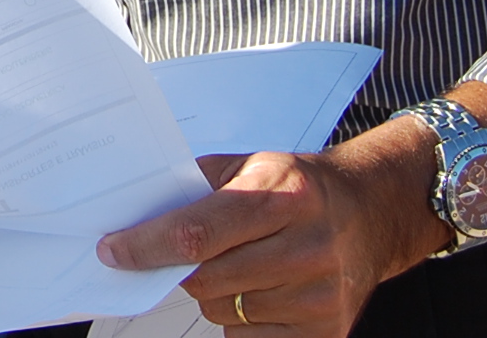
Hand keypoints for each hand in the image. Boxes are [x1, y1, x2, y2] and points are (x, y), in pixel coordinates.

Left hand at [97, 128, 446, 336]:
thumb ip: (196, 186)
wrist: (371, 212)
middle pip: (207, 278)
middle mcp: (307, 245)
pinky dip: (240, 319)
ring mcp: (321, 293)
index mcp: (283, 194)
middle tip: (183, 254)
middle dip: (181, 269)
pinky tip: (259, 290)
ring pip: (225, 310)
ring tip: (237, 264)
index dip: (147, 246)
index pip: (198, 232)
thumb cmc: (302, 187)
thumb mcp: (250, 165)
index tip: (115, 251)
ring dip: (213, 293)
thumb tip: (139, 215)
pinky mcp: (328, 329)